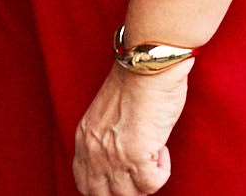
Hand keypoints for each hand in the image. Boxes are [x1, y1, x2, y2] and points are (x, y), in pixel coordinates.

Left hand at [73, 65, 186, 195]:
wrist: (147, 63)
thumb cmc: (136, 83)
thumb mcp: (107, 116)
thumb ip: (107, 140)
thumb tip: (122, 163)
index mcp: (83, 138)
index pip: (84, 183)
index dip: (105, 190)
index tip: (125, 181)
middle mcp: (93, 149)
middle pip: (102, 195)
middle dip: (126, 191)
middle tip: (144, 173)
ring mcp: (113, 155)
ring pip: (128, 195)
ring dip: (146, 180)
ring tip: (154, 153)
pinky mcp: (136, 154)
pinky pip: (151, 184)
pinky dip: (162, 171)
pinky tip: (162, 148)